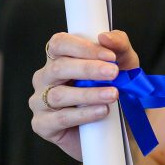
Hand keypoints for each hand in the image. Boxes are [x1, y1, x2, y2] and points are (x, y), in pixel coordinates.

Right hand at [30, 29, 139, 160]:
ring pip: (59, 94)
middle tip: (114, 73)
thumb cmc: (117, 89)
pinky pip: (59, 118)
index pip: (59, 43)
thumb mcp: (125, 64)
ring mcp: (40, 102)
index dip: (83, 47)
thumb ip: (119, 45)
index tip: (109, 56)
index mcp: (59, 58)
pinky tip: (101, 112)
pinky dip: (82, 114)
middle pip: (58, 68)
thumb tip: (105, 36)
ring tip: (112, 95)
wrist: (123, 128)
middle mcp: (45, 78)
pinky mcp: (42, 125)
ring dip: (89, 94)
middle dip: (88, 69)